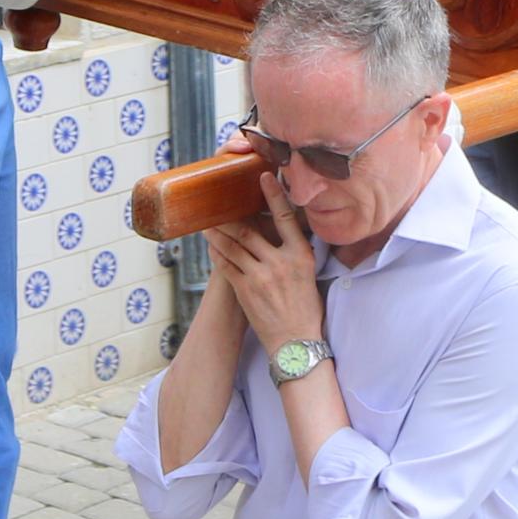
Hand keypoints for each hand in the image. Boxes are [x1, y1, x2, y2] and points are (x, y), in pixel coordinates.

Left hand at [207, 179, 327, 355]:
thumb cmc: (305, 307)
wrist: (296, 342)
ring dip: (218, 233)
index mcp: (301, 256)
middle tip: (219, 202)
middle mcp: (280, 264)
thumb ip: (295, 251)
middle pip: (249, 232)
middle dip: (231, 216)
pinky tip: (212, 245)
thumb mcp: (309, 274)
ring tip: (208, 222)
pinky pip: (225, 266)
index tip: (264, 176)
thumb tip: (285, 228)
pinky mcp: (245, 291)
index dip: (273, 195)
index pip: (285, 218)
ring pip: (232, 247)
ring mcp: (260, 278)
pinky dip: (217, 253)